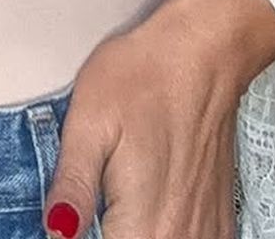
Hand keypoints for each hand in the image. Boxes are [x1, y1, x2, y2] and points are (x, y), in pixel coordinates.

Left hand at [40, 5, 250, 238]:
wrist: (202, 53)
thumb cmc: (142, 78)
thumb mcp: (89, 123)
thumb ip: (73, 186)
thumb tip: (55, 232)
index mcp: (144, 224)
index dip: (82, 236)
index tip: (74, 215)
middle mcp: (180, 238)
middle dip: (106, 233)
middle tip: (92, 201)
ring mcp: (206, 234)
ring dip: (135, 232)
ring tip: (117, 202)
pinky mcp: (219, 222)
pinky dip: (163, 233)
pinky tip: (146, 211)